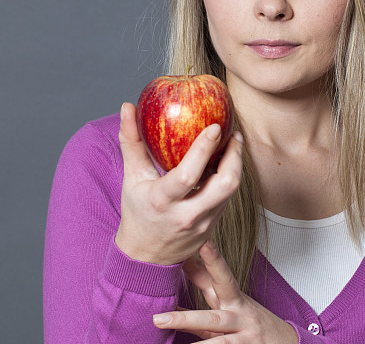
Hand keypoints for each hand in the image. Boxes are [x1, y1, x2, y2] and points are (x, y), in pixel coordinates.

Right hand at [114, 102, 242, 264]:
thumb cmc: (137, 211)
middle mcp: (187, 215)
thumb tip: (127, 106)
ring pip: (232, 192)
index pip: (188, 175)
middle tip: (234, 135)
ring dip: (236, 165)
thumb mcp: (131, 178)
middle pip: (225, 185)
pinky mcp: (214, 227)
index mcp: (162, 201)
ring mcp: (204, 224)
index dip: (204, 149)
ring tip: (233, 144)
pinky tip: (227, 162)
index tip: (215, 126)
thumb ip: (131, 141)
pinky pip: (228, 199)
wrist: (146, 257)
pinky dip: (230, 178)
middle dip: (235, 157)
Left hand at [153, 240, 298, 342]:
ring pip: (214, 322)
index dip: (208, 255)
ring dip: (187, 321)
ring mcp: (243, 329)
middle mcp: (237, 309)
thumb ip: (204, 296)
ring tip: (161, 321)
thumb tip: (178, 281)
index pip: (216, 273)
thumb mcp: (228, 310)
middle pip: (219, 287)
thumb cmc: (250, 326)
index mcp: (231, 297)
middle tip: (177, 262)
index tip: (195, 238)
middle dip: (199, 273)